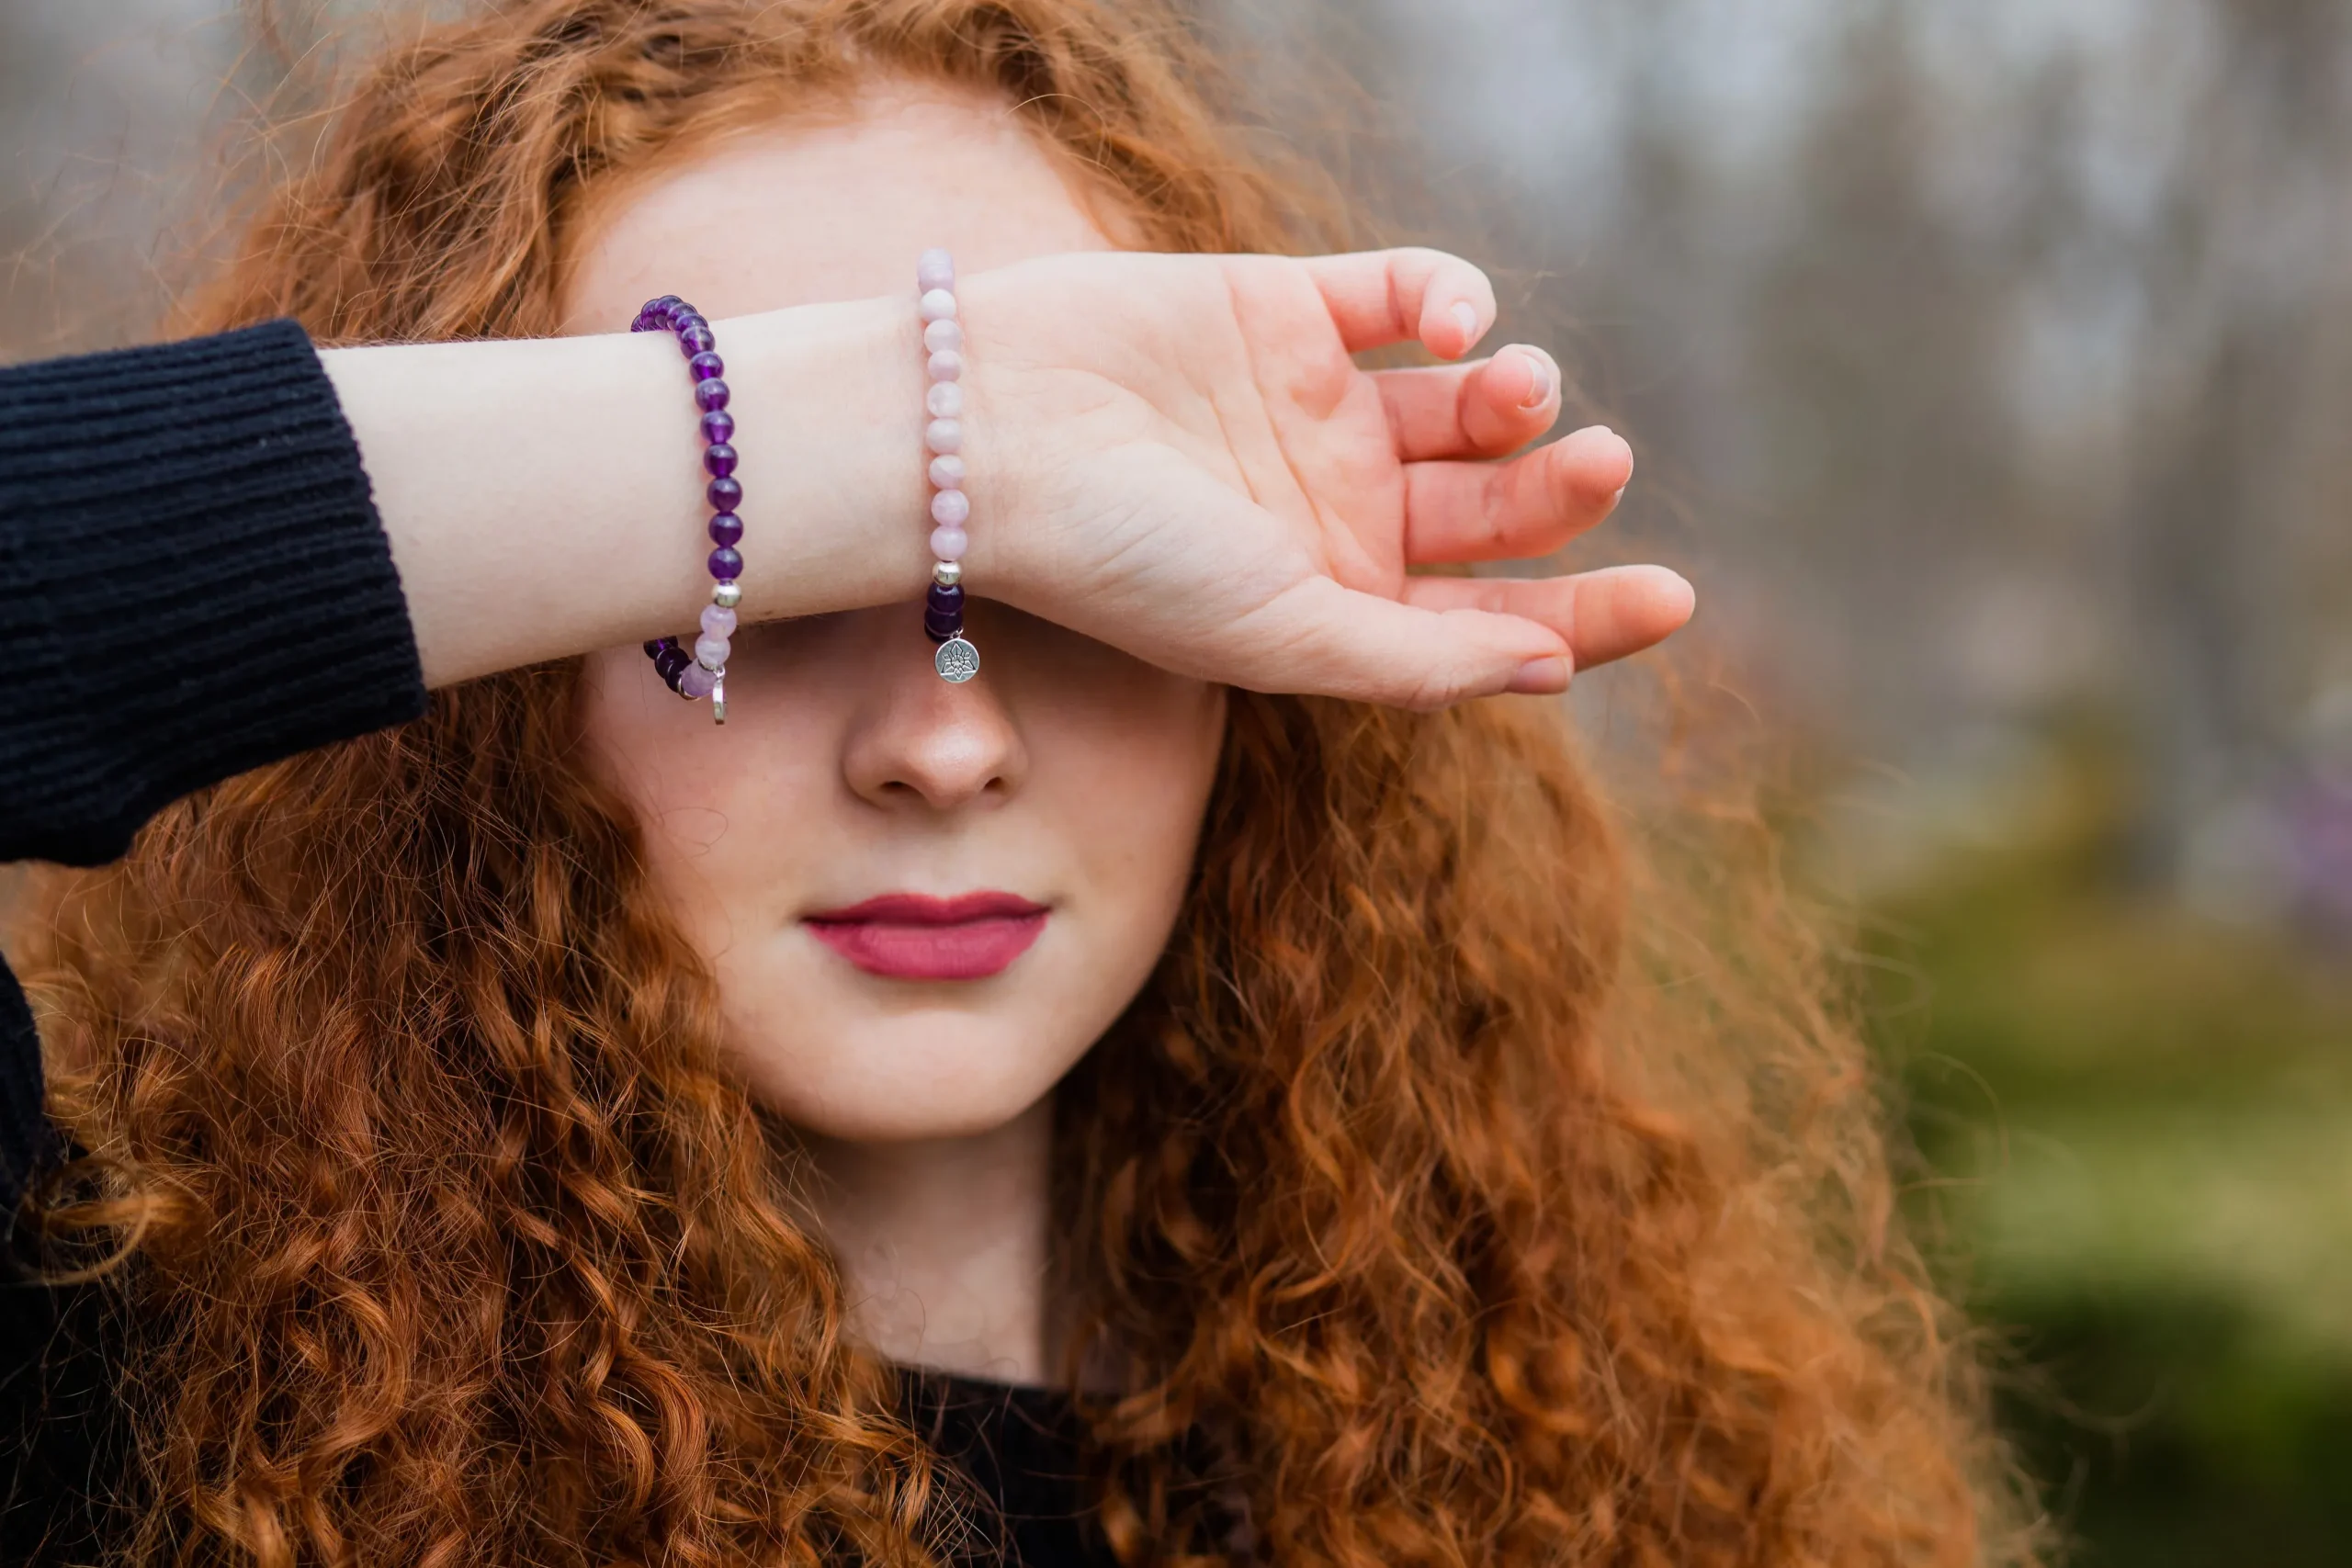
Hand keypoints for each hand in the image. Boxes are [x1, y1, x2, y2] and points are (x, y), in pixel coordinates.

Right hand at [961, 248, 1692, 707]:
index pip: (1489, 616)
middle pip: (1491, 510)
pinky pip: (1405, 293)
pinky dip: (1454, 298)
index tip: (1674, 596)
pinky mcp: (1286, 307)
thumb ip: (1419, 660)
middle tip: (1602, 464)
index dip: (1586, 614)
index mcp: (1335, 607)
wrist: (988, 433)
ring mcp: (1311, 408)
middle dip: (1558, 490)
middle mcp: (1332, 512)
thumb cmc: (1124, 558)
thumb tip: (1554, 669)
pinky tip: (1459, 322)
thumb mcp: (1283, 635)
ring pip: (1463, 400)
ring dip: (1514, 394)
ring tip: (1513, 388)